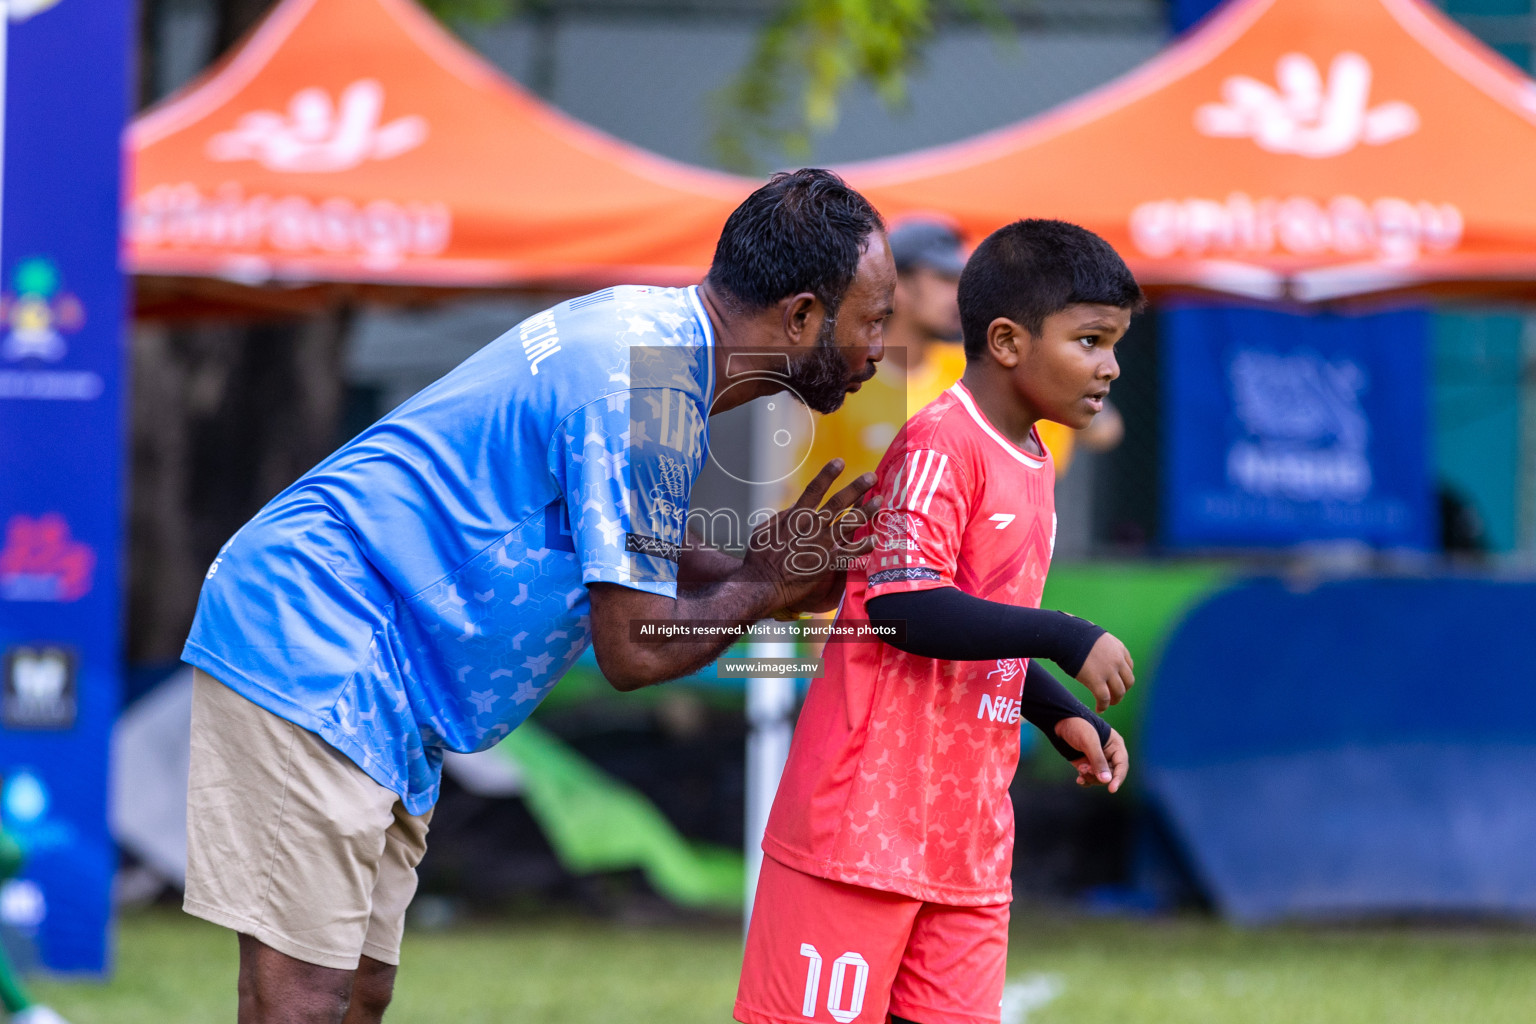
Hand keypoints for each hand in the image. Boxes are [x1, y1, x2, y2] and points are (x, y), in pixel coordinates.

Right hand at [743, 459, 878, 613]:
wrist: (762, 584)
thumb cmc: (759, 557)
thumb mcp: (763, 530)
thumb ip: (781, 516)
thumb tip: (795, 505)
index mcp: (794, 517)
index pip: (814, 490)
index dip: (827, 474)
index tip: (840, 461)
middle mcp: (810, 528)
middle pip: (837, 503)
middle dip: (855, 488)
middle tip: (871, 476)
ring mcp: (820, 545)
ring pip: (848, 524)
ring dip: (865, 511)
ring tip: (879, 500)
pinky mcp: (825, 564)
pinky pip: (849, 553)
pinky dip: (862, 547)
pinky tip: (875, 539)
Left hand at [1053, 720, 1128, 793]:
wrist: (1059, 722)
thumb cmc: (1077, 727)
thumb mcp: (1089, 742)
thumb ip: (1098, 761)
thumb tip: (1107, 781)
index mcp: (1115, 746)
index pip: (1121, 766)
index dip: (1118, 778)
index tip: (1111, 789)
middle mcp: (1109, 755)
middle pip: (1110, 775)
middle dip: (1098, 776)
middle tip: (1085, 769)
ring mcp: (1097, 761)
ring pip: (1100, 778)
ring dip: (1090, 777)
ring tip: (1080, 768)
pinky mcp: (1087, 765)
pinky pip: (1090, 778)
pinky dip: (1086, 780)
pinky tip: (1079, 780)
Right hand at [1074, 632, 1133, 711]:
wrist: (1065, 635)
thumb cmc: (1074, 634)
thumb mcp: (1096, 637)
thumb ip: (1101, 645)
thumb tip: (1093, 648)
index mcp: (1118, 648)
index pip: (1129, 666)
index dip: (1124, 676)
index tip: (1117, 682)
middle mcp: (1117, 660)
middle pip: (1128, 681)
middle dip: (1123, 690)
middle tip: (1115, 695)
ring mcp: (1108, 671)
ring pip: (1119, 692)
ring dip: (1115, 700)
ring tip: (1108, 704)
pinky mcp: (1096, 680)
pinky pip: (1104, 698)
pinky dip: (1103, 706)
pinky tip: (1099, 709)